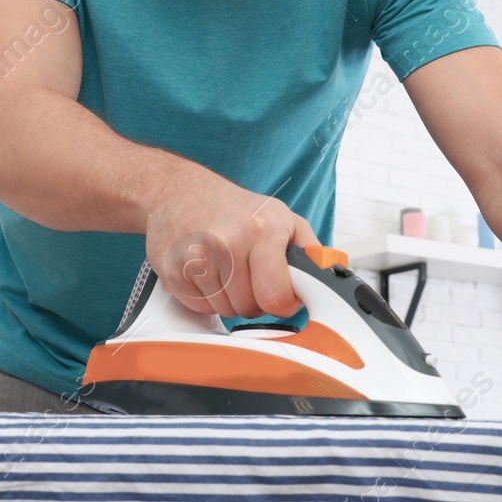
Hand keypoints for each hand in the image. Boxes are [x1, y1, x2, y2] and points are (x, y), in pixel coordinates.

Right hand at [144, 167, 318, 319]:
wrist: (181, 191)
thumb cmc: (234, 207)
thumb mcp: (283, 218)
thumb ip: (310, 252)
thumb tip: (329, 280)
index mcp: (262, 230)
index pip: (276, 296)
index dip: (283, 303)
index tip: (282, 295)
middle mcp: (227, 242)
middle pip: (250, 308)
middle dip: (254, 299)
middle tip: (248, 275)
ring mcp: (197, 258)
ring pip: (224, 311)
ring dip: (229, 299)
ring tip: (226, 269)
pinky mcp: (172, 271)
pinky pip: (198, 308)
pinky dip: (205, 298)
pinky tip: (206, 273)